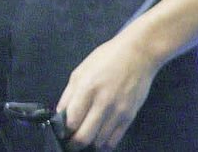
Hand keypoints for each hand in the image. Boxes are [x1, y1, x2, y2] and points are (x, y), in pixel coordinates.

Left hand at [56, 33, 159, 150]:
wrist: (137, 55)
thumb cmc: (105, 59)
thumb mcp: (80, 71)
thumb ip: (69, 95)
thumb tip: (60, 115)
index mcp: (86, 88)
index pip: (71, 121)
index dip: (63, 130)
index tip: (61, 131)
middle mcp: (102, 102)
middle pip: (84, 137)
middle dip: (73, 143)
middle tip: (69, 141)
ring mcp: (118, 112)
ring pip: (99, 142)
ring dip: (89, 143)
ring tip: (85, 137)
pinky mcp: (130, 117)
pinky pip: (114, 140)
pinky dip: (104, 143)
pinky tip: (99, 138)